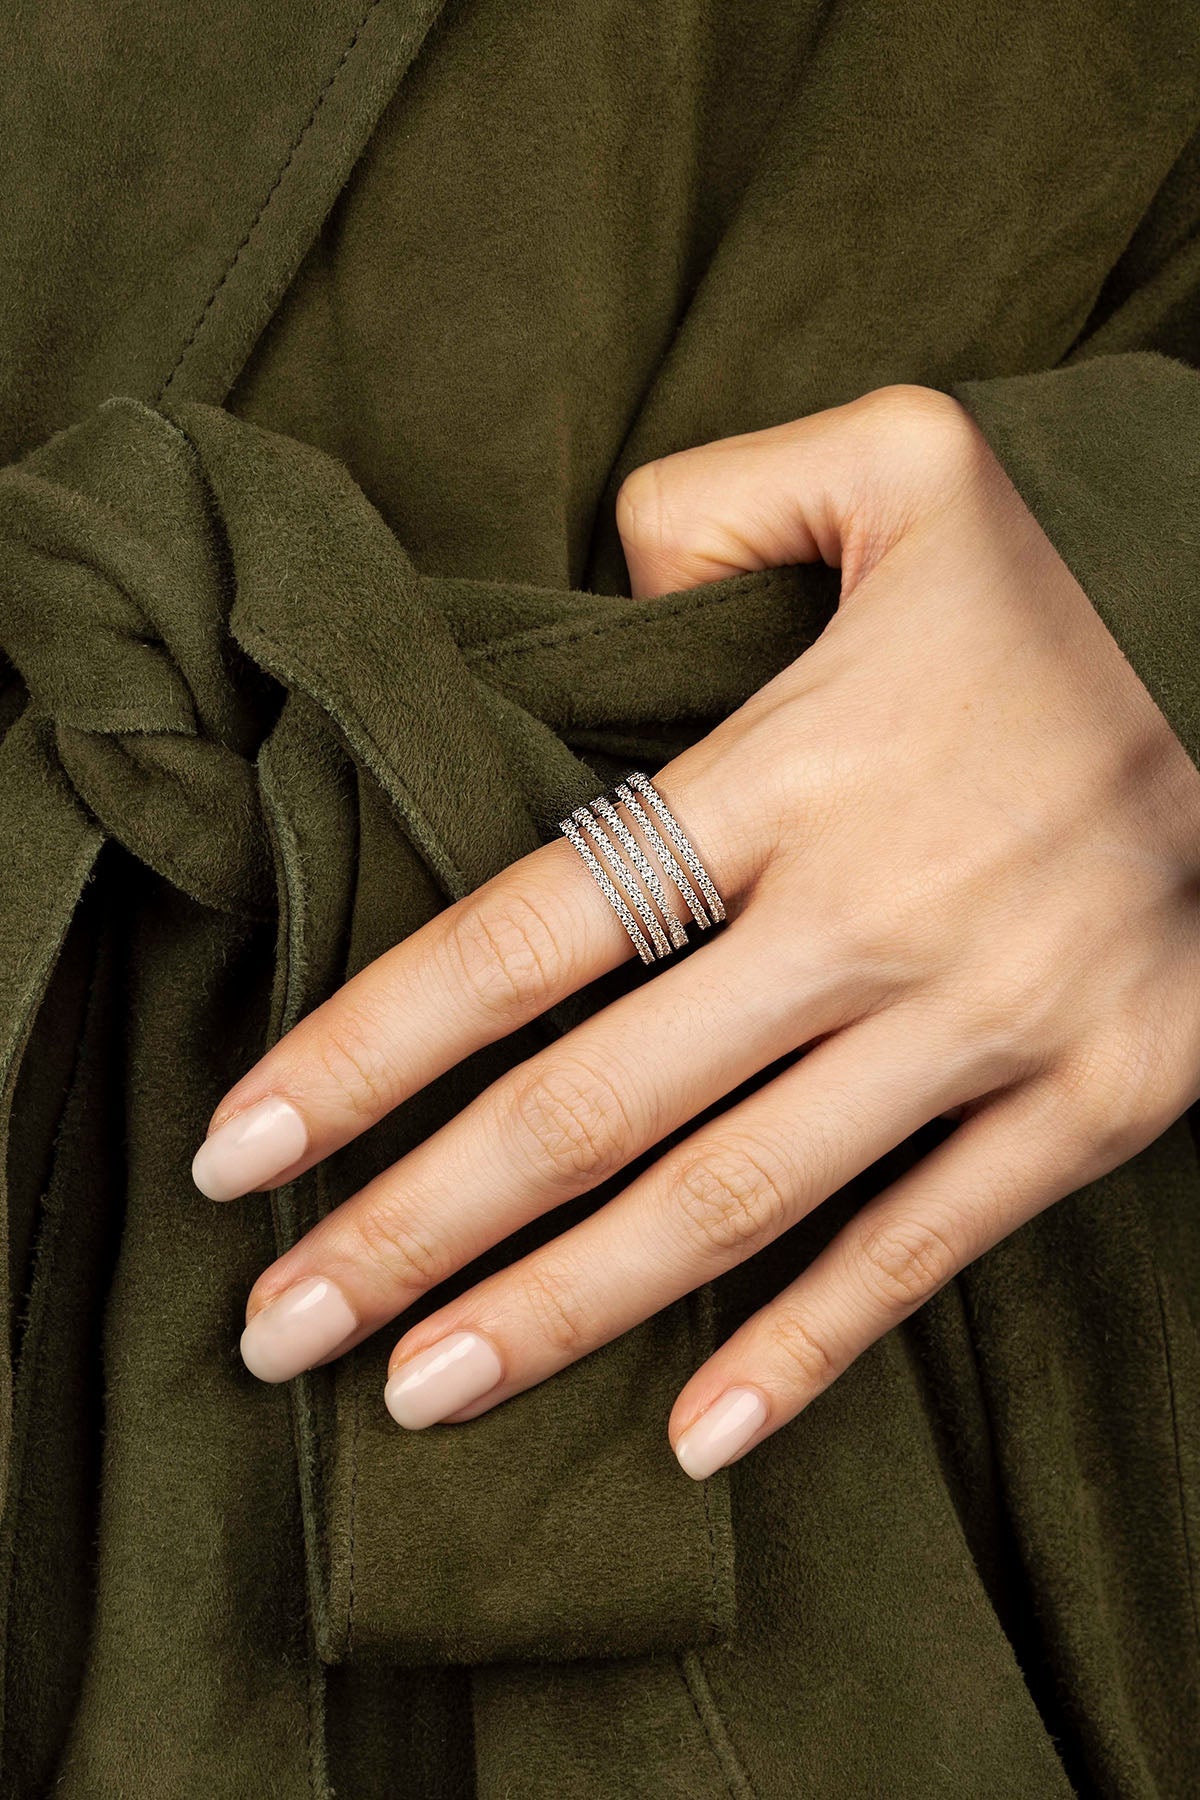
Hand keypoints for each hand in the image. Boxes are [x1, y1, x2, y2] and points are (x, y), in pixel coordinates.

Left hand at [192, 384, 1199, 1479]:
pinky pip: (924, 1251)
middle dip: (416, 1227)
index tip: (239, 1152)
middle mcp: (879, 912)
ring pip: (732, 1201)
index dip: (368, 1046)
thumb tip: (605, 572)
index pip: (529, 929)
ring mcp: (993, 1023)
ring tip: (417, 1395)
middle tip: (276, 1331)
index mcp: (801, 767)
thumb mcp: (902, 469)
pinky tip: (690, 1437)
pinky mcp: (1095, 1100)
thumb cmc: (1059, 597)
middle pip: (597, 1102)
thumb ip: (721, 494)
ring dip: (560, 1313)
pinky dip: (806, 1349)